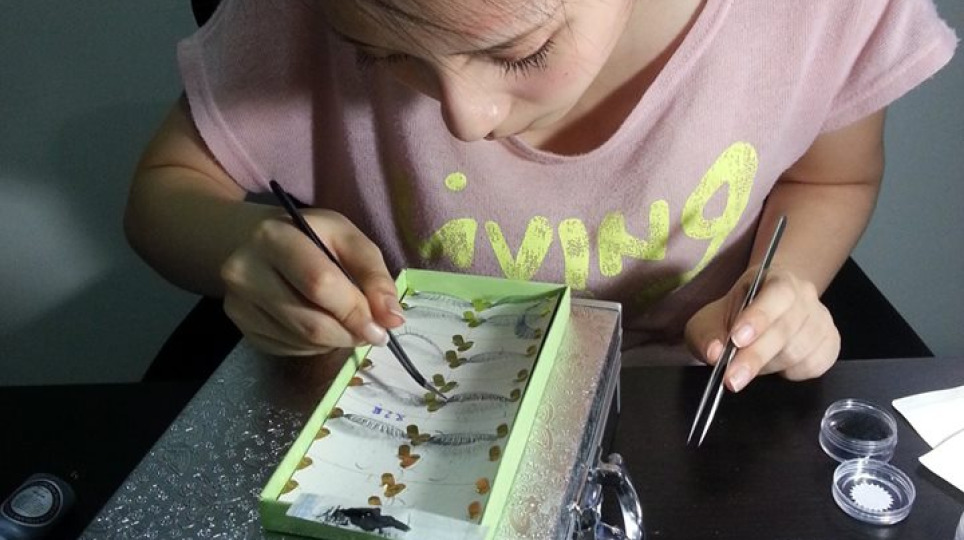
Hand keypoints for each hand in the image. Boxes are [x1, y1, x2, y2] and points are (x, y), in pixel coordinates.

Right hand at [220, 209, 403, 355]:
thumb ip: (374, 276)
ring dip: (335, 341)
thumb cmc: (311, 237)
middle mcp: (245, 270)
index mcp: (274, 237)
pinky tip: (320, 324)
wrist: (256, 241)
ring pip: (301, 341)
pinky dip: (315, 345)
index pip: (319, 284)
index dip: (355, 311)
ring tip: (346, 323)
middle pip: (310, 322)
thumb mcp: (348, 239)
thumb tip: (392, 320)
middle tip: (371, 332)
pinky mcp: (241, 326)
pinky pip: (289, 348)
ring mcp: (238, 302)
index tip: (381, 327)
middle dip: (349, 333)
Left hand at [684, 265, 839, 391]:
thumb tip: (714, 353)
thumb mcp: (709, 320)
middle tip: (732, 378)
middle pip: (786, 328)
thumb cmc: (735, 315)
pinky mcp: (830, 343)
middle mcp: (805, 296)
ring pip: (798, 351)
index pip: (776, 294)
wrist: (761, 314)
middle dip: (756, 356)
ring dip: (768, 366)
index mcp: (776, 279)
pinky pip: (813, 365)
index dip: (759, 317)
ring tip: (748, 366)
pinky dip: (790, 373)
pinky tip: (775, 365)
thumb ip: (708, 335)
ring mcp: (821, 319)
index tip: (737, 340)